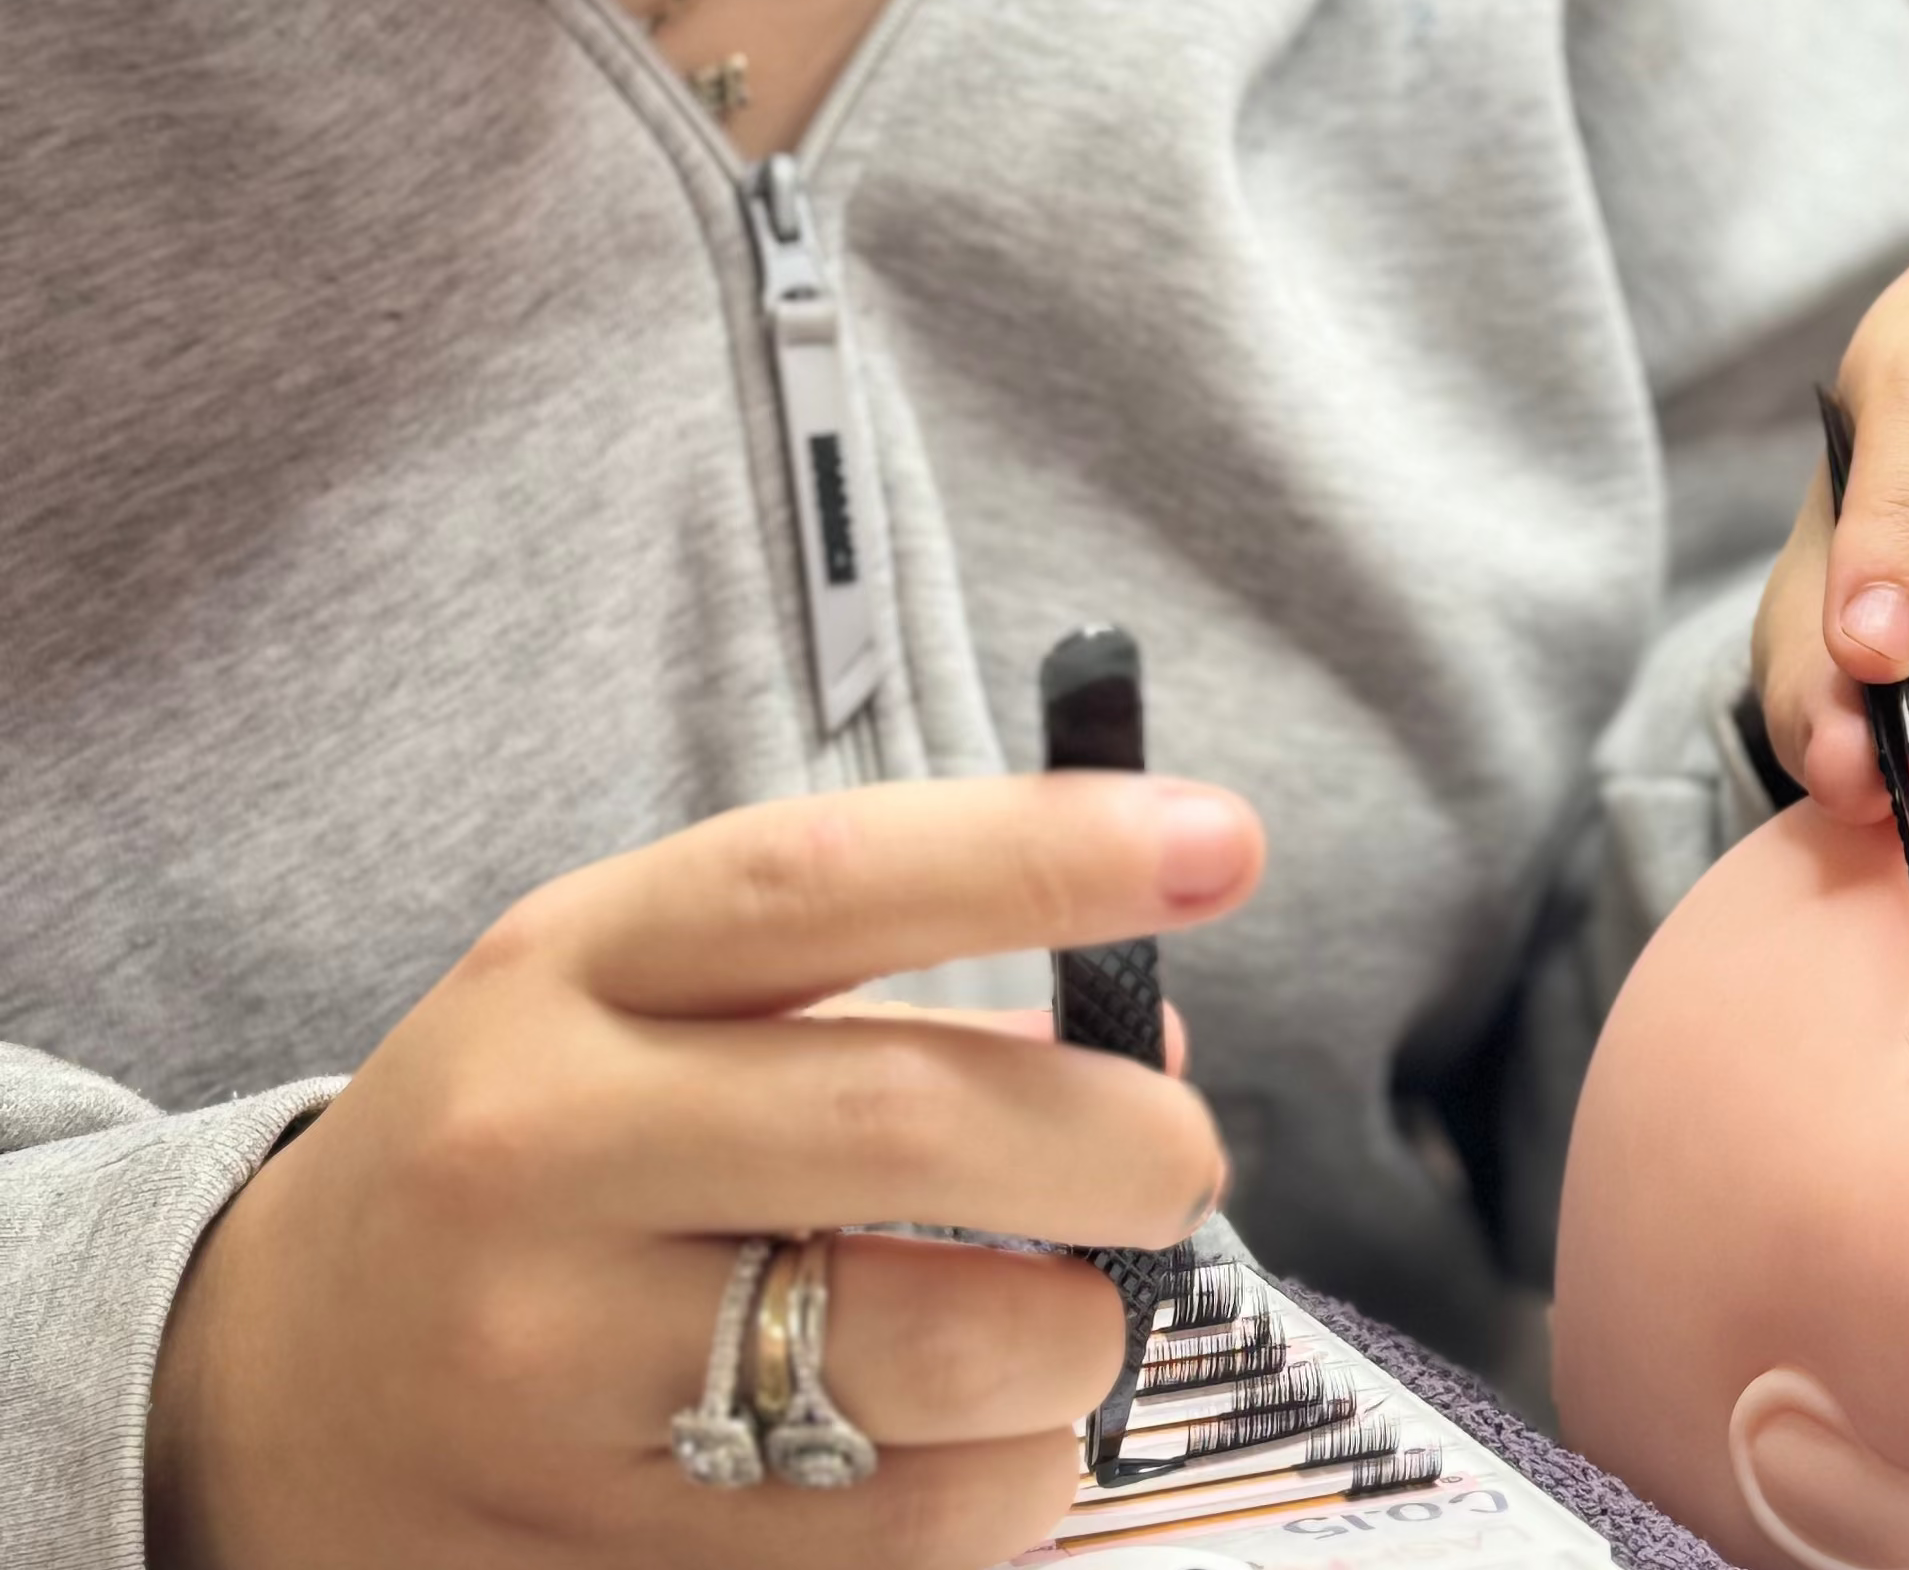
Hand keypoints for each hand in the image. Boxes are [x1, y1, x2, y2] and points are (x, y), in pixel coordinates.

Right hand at [145, 775, 1263, 1569]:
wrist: (253, 1390)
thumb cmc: (521, 1142)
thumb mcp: (645, 997)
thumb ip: (882, 993)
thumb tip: (1145, 1042)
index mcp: (574, 973)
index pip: (829, 881)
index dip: (1044, 853)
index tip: (1221, 843)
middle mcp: (548, 1158)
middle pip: (907, 1130)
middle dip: (1119, 1146)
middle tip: (1183, 1161)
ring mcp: (555, 1375)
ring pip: (923, 1364)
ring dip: (1076, 1345)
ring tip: (1076, 1318)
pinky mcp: (584, 1553)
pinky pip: (882, 1540)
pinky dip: (998, 1490)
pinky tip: (988, 1439)